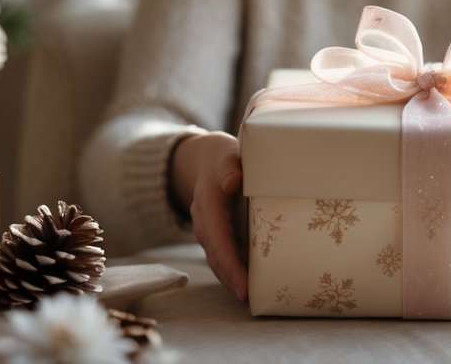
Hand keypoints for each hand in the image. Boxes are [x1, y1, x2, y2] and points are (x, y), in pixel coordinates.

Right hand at [170, 131, 247, 300]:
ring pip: (214, 256)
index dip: (229, 261)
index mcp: (208, 200)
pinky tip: (244, 281)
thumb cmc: (224, 156)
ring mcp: (204, 226)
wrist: (204, 158)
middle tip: (248, 297)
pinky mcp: (211, 231)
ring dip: (228, 277)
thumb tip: (233, 181)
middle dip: (230, 276)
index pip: (218, 236)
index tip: (242, 282)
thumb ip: (230, 166)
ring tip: (247, 295)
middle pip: (214, 252)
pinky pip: (218, 253)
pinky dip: (228, 268)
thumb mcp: (227, 154)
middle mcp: (202, 217)